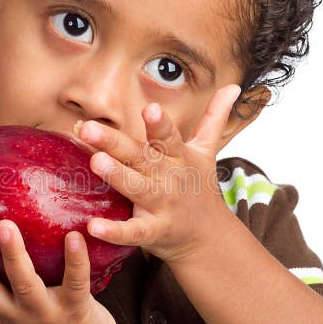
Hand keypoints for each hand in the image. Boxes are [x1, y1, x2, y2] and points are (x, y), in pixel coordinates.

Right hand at [0, 220, 117, 323]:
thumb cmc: (46, 319)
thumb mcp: (15, 308)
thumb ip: (1, 282)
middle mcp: (16, 315)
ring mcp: (45, 313)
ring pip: (25, 285)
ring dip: (13, 255)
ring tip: (5, 226)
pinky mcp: (76, 310)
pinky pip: (75, 283)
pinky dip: (75, 259)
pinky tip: (74, 236)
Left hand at [78, 85, 241, 262]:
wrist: (209, 237)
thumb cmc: (198, 188)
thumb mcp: (207, 151)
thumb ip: (214, 117)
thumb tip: (233, 86)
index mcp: (178, 157)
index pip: (168, 137)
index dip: (159, 124)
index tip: (149, 108)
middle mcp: (169, 178)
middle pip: (141, 157)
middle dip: (115, 143)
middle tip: (89, 128)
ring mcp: (161, 206)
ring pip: (136, 188)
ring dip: (116, 176)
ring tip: (95, 162)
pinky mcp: (152, 232)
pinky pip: (132, 231)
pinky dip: (114, 231)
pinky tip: (93, 226)